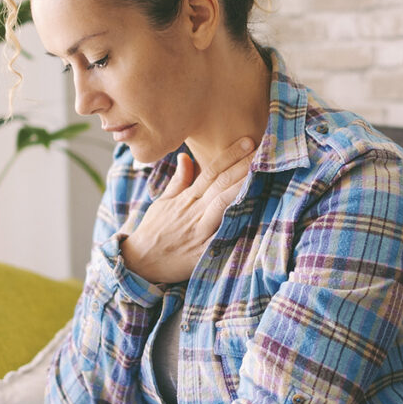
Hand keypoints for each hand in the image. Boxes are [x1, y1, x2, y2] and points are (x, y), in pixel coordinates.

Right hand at [120, 136, 255, 283]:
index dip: (229, 156)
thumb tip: (186, 156)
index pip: (210, 172)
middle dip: (241, 166)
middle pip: (220, 184)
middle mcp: (193, 211)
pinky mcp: (202, 251)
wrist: (140, 261)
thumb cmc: (153, 230)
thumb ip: (178, 180)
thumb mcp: (163, 202)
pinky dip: (233, 223)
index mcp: (185, 198)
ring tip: (259, 172)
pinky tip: (251, 212)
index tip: (247, 141)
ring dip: (240, 187)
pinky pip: (220, 235)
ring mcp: (198, 230)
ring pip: (221, 204)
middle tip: (262, 150)